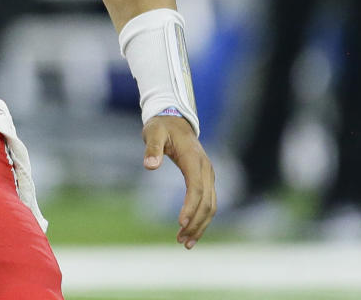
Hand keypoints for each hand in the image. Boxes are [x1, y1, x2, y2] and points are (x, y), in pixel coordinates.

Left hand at [142, 115, 215, 248]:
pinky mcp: (206, 179)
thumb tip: (149, 166)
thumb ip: (151, 148)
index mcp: (193, 159)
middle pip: (207, 202)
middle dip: (196, 223)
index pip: (195, 187)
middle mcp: (206, 169)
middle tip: (181, 241)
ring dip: (201, 225)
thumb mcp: (152, 133)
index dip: (190, 207)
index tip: (180, 224)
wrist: (175, 118)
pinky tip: (192, 231)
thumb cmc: (161, 126)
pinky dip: (202, 218)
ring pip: (211, 205)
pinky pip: (208, 202)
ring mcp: (208, 175)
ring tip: (186, 243)